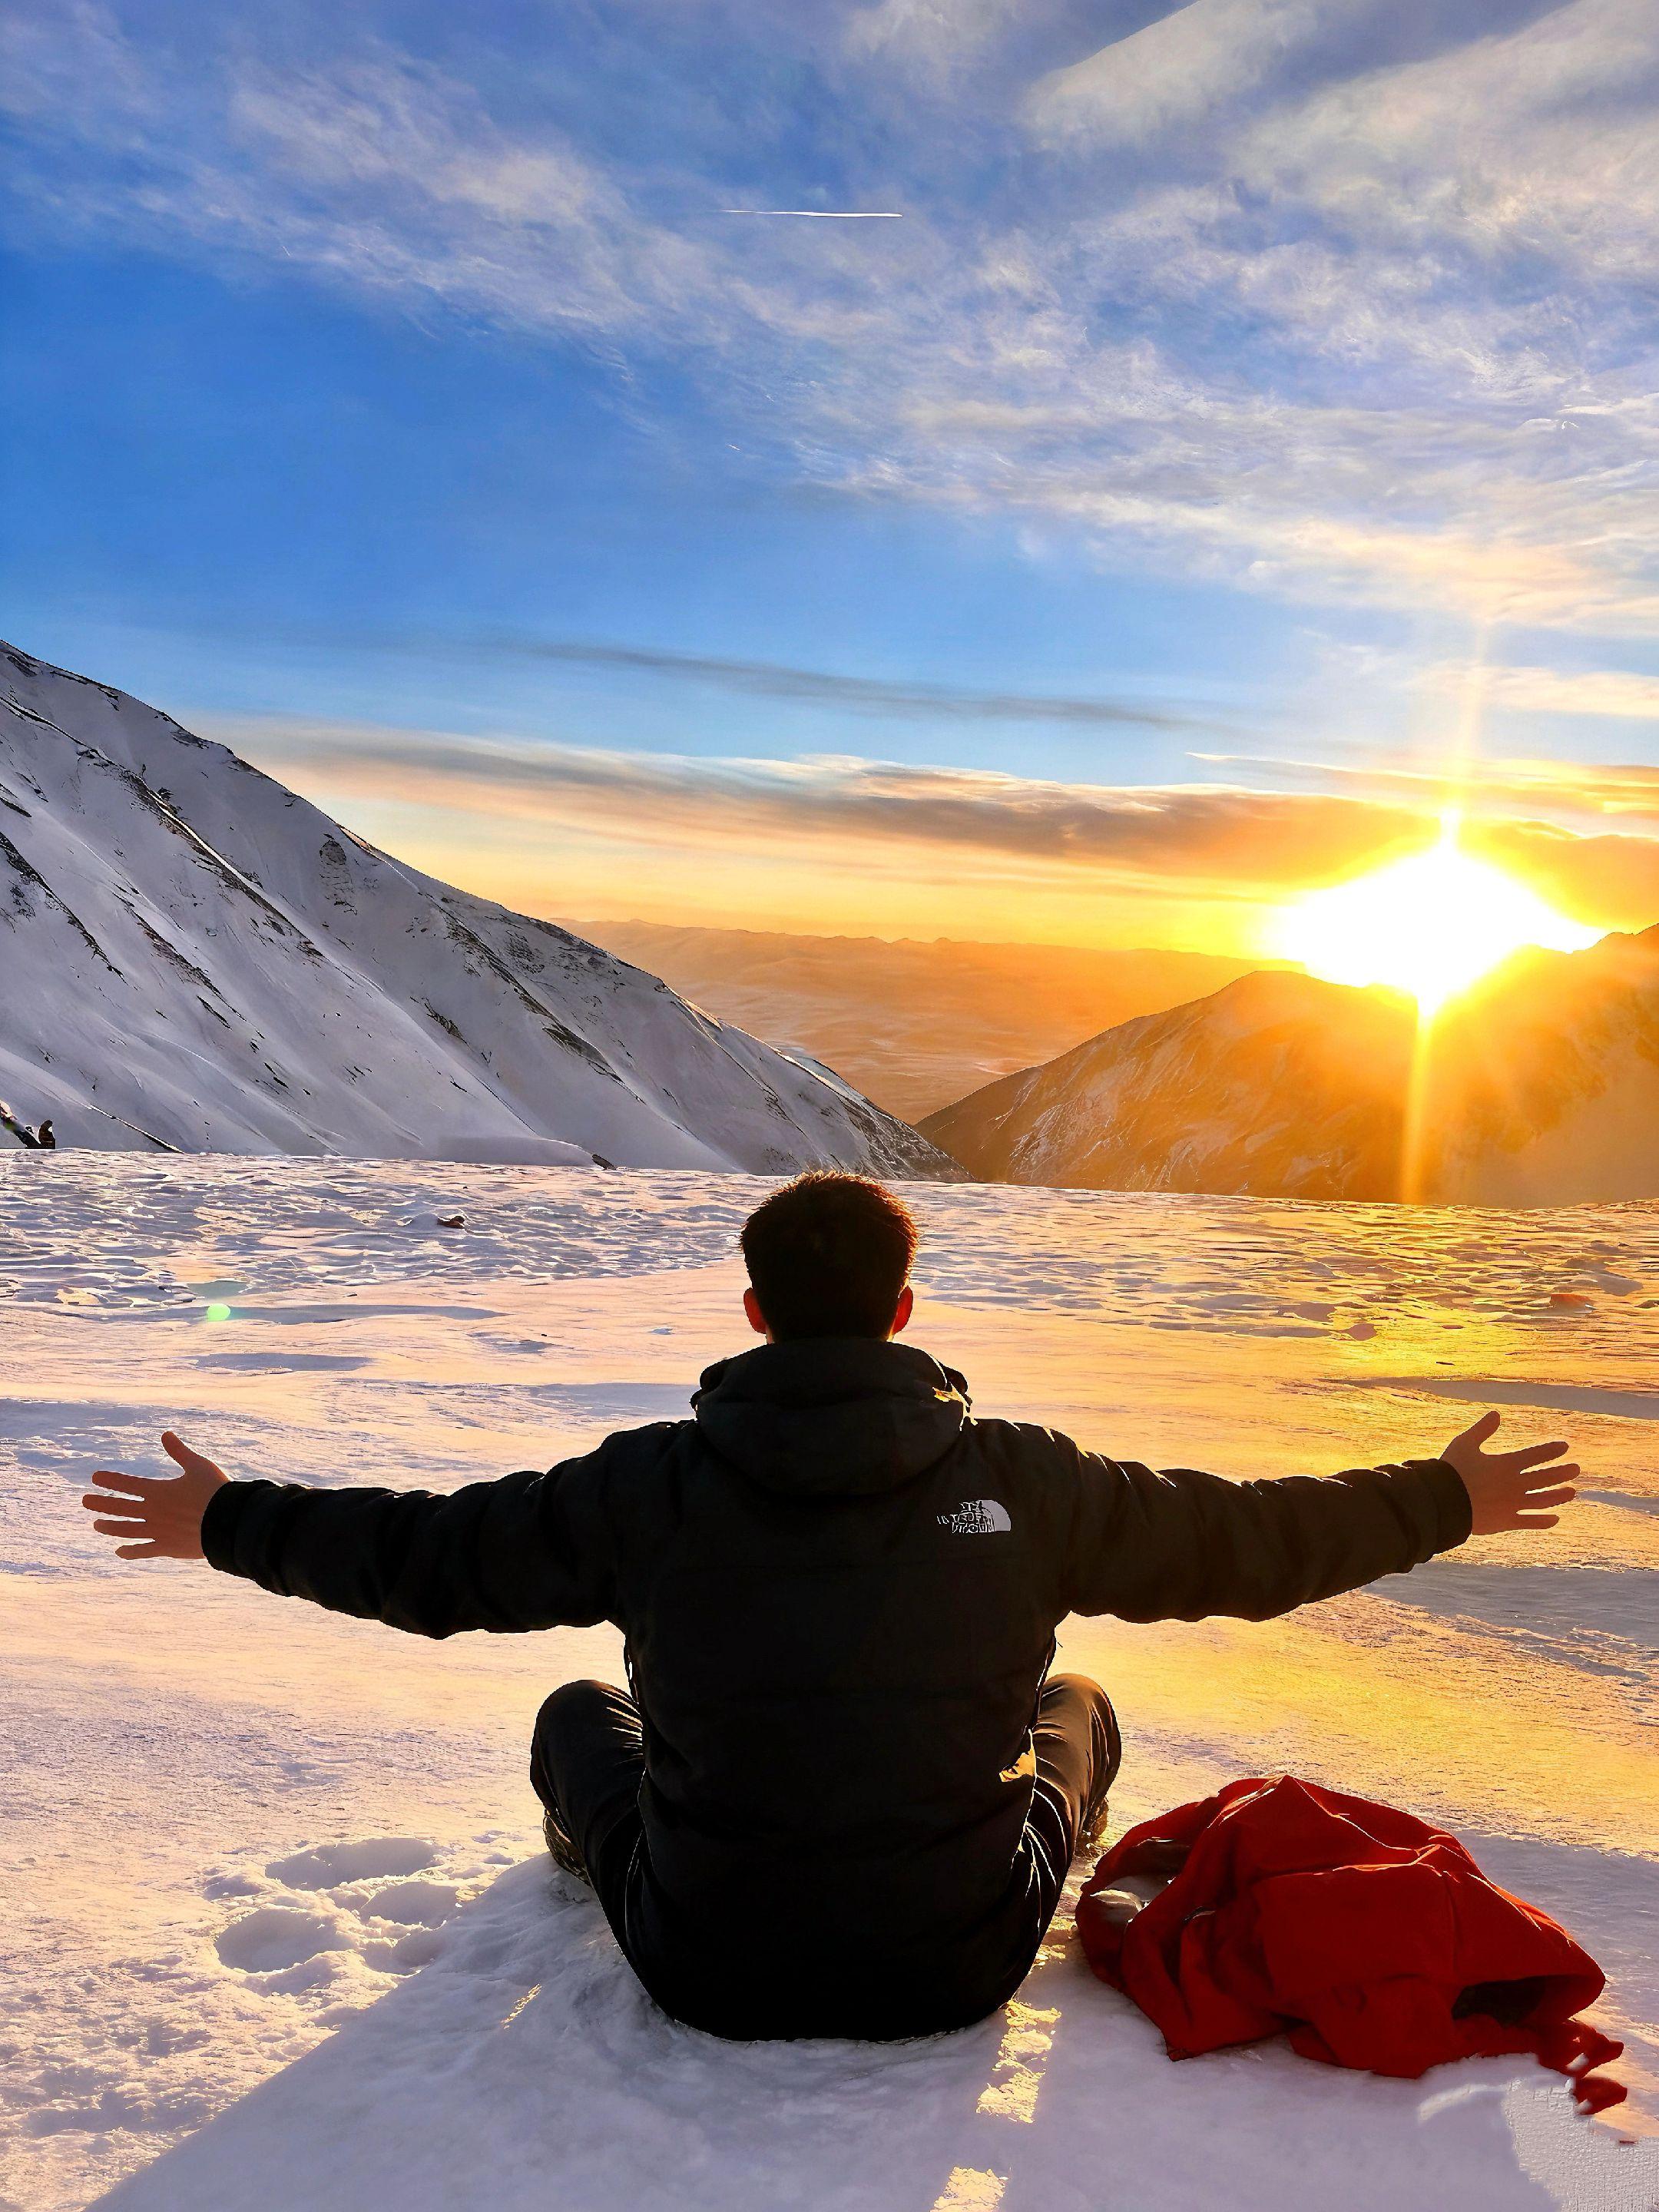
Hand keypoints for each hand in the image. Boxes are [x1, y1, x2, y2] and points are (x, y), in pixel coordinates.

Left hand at [82, 1431, 227, 1560]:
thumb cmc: (215, 1490)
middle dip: (100, 1503)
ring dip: (109, 1527)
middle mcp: (152, 1511)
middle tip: (85, 1501)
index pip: (126, 1484)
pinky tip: (119, 1551)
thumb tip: (165, 1434)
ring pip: (125, 1529)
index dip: (110, 1480)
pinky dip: (129, 1551)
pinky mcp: (166, 1547)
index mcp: (158, 1490)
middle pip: (119, 1507)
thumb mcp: (198, 1466)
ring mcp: (157, 1531)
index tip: (95, 1478)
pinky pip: (142, 1550)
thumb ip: (179, 1451)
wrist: (227, 1522)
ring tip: (97, 1525)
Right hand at [1438, 1412, 1577, 1535]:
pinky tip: (1555, 1519)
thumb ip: (1482, 1429)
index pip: (1536, 1455)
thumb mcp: (1464, 1443)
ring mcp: (1513, 1505)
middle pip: (1545, 1478)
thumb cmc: (1451, 1470)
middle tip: (1576, 1469)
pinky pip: (1530, 1522)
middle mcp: (1515, 1484)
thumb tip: (1497, 1414)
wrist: (1443, 1502)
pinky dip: (1544, 1521)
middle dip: (1562, 1472)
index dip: (1551, 1450)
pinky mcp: (1507, 1522)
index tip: (1564, 1447)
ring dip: (1559, 1495)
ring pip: (1543, 1500)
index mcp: (1506, 1464)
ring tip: (1572, 1492)